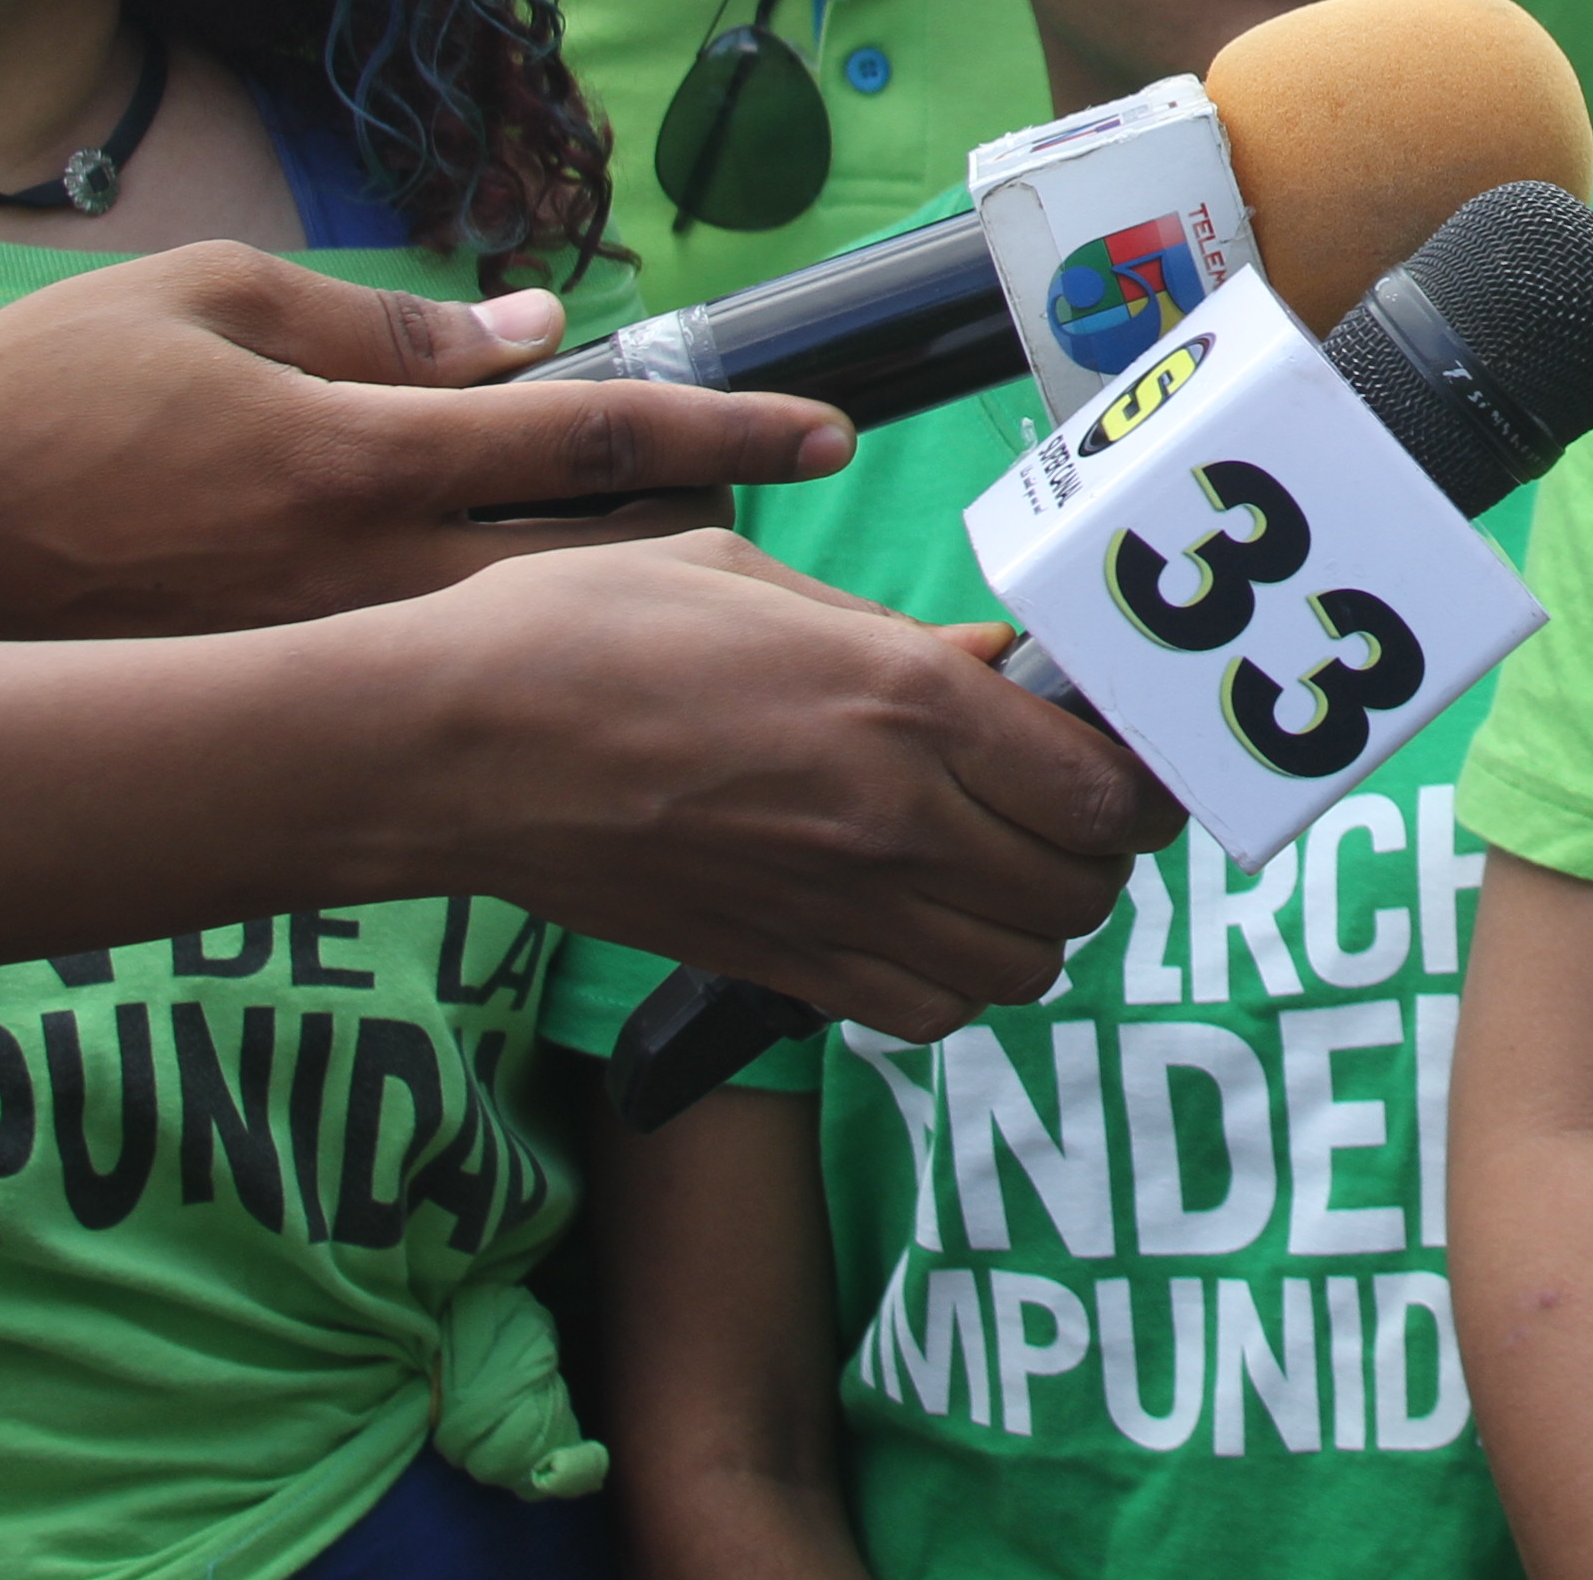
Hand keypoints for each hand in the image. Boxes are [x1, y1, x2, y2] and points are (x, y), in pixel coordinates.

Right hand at [0, 242, 853, 639]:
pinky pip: (440, 683)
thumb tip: (538, 332)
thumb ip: (390, 321)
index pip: (592, 440)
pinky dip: (522, 670)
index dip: (726, 434)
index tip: (831, 432)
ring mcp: (330, 652)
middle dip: (722, 551)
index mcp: (359, 453)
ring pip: (534, 640)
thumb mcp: (216, 295)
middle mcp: (366, 569)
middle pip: (600, 567)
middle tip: (818, 540)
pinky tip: (578, 667)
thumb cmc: (43, 397)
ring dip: (638, 619)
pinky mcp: (287, 700)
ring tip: (735, 602)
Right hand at [382, 534, 1181, 1039]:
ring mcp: (838, 909)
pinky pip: (931, 1012)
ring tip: (998, 856)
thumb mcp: (760, 581)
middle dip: (1100, 845)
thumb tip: (997, 671)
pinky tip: (926, 916)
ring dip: (1037, 917)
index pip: (1110, 791)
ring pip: (1024, 965)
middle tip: (1063, 795)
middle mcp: (894, 820)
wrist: (448, 751)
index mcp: (903, 702)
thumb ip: (899, 641)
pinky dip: (959, 978)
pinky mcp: (779, 971)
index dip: (1143, 778)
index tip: (1130, 747)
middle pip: (1087, 887)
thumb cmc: (586, 633)